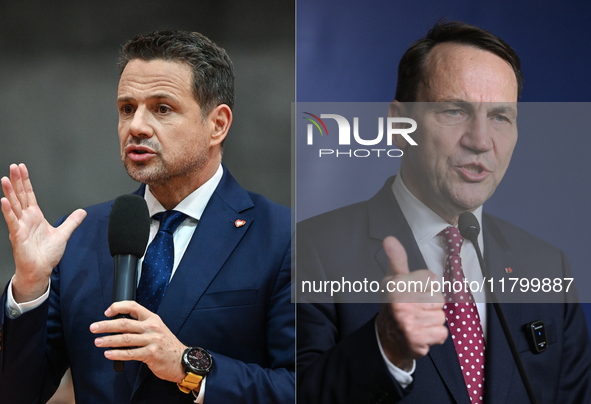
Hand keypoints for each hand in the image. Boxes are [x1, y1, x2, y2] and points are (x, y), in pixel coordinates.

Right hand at [1, 163, 86, 301]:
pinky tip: (3, 201)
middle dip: (17, 181)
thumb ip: (71, 221)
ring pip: (13, 205)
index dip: (25, 181)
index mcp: (35, 216)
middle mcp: (26, 219)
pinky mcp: (17, 235)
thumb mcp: (63, 234)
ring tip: (5, 179)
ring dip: (9, 192)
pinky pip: (12, 221)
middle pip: (20, 196)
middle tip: (13, 166)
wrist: (40, 270)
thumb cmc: (46, 254)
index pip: (29, 195)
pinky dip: (7, 211)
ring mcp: (20, 226)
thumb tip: (82, 212)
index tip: (21, 168)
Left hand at [90, 301, 187, 383]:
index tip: (107, 312)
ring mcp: (152, 340)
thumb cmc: (166, 345)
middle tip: (94, 328)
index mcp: (152, 318)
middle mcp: (152, 327)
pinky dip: (117, 354)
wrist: (181, 360)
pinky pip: (130, 353)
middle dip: (106, 325)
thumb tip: (118, 326)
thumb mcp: (156, 329)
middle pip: (125, 323)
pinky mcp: (151, 354)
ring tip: (98, 342)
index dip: (118, 307)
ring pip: (125, 339)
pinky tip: (108, 354)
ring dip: (108, 340)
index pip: (133, 306)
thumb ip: (141, 326)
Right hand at [376, 236, 447, 370]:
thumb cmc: (393, 304)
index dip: (425, 286)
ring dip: (432, 321)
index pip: (432, 279)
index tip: (412, 292)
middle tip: (415, 309)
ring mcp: (408, 322)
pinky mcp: (417, 340)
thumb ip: (396, 259)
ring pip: (441, 316)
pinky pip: (442, 333)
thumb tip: (389, 239)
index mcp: (395, 285)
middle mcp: (400, 303)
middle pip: (439, 298)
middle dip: (430, 304)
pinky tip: (421, 334)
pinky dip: (434, 335)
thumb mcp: (392, 279)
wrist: (386, 338)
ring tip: (417, 321)